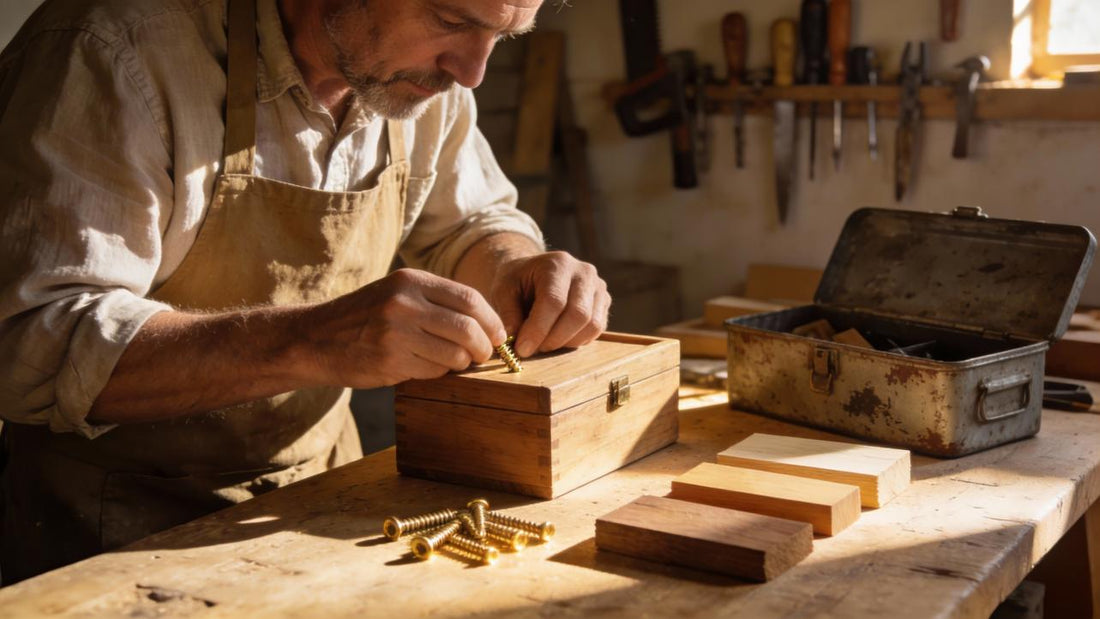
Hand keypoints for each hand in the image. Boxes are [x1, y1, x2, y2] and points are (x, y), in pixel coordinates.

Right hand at [304, 269, 505, 386]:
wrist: (313, 339)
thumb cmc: (363, 318)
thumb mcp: (396, 293)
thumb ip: (436, 300)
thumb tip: (486, 323)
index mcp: (411, 281)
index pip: (470, 299)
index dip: (491, 321)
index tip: (497, 335)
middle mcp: (404, 303)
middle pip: (468, 328)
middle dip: (484, 346)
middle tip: (484, 355)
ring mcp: (396, 333)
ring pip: (455, 354)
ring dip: (462, 363)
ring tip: (452, 362)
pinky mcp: (389, 361)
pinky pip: (434, 371)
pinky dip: (438, 373)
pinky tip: (424, 367)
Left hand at [489, 251, 609, 357]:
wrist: (535, 273)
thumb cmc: (518, 282)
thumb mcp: (503, 291)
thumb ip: (508, 314)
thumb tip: (516, 340)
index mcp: (557, 263)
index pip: (554, 301)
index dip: (538, 329)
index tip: (522, 348)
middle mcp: (584, 272)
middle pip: (578, 314)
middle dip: (553, 339)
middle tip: (533, 349)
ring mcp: (598, 286)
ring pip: (591, 325)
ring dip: (565, 342)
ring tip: (544, 342)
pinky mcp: (604, 302)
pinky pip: (597, 329)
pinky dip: (577, 340)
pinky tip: (558, 338)